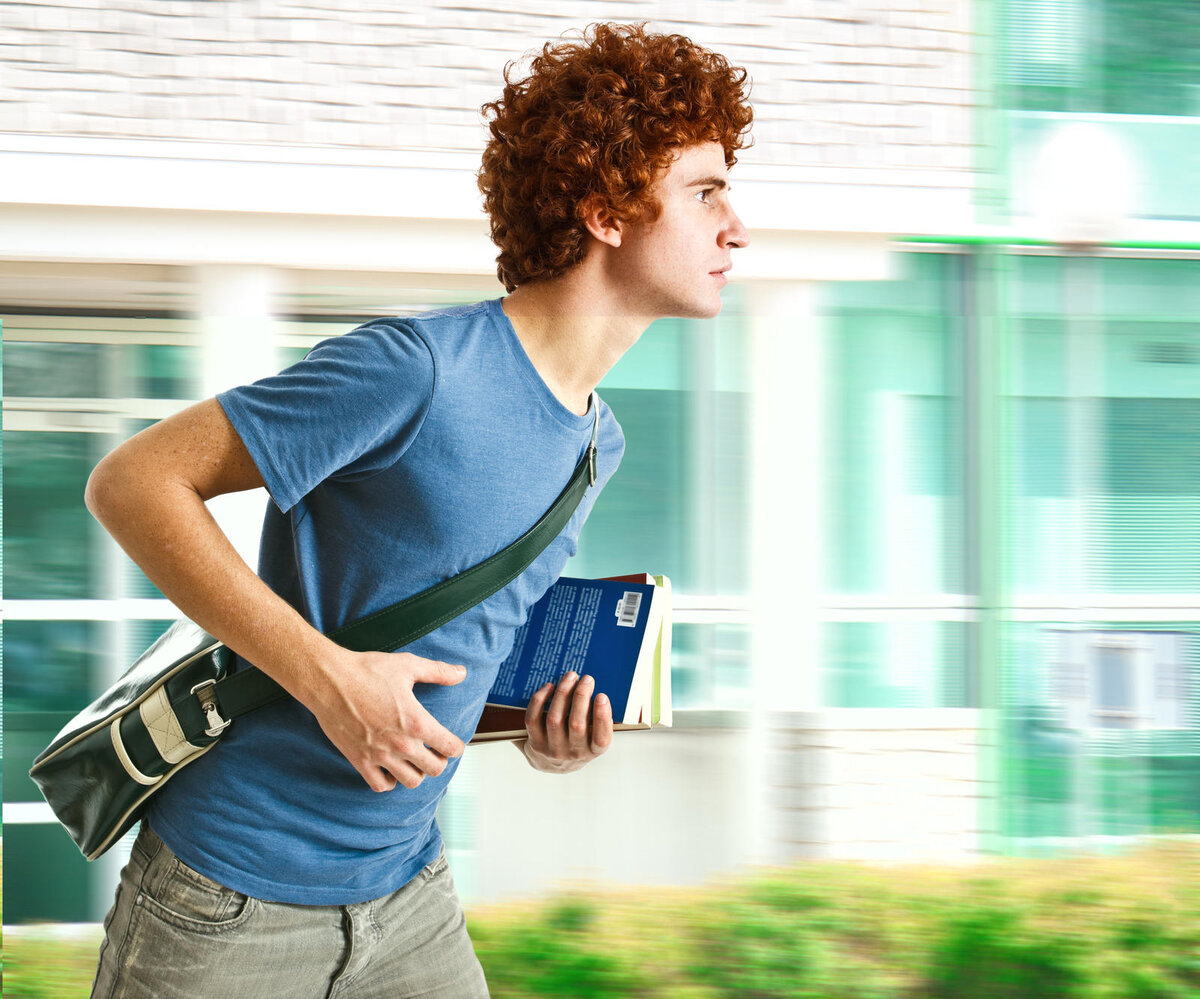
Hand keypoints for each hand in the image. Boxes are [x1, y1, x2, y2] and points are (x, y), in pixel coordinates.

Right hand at [308, 648, 466, 791]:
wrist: (329, 681)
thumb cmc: (367, 671)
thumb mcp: (408, 666)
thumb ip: (438, 671)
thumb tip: (462, 673)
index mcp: (417, 722)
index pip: (450, 748)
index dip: (456, 746)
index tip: (452, 743)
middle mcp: (401, 744)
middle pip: (435, 769)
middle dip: (439, 760)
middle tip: (434, 751)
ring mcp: (380, 756)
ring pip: (411, 782)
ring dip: (417, 772)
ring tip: (414, 760)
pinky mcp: (359, 761)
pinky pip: (380, 786)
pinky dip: (389, 781)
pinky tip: (391, 768)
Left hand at [519, 671, 612, 773]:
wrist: (551, 764)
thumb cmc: (576, 743)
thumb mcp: (592, 738)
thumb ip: (596, 719)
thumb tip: (594, 688)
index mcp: (593, 751)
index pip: (601, 739)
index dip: (602, 717)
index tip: (602, 696)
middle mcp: (573, 753)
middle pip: (576, 724)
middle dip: (581, 696)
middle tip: (587, 679)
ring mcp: (552, 750)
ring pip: (555, 719)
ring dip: (563, 693)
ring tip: (570, 677)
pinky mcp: (535, 743)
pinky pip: (534, 719)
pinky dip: (540, 700)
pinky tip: (548, 687)